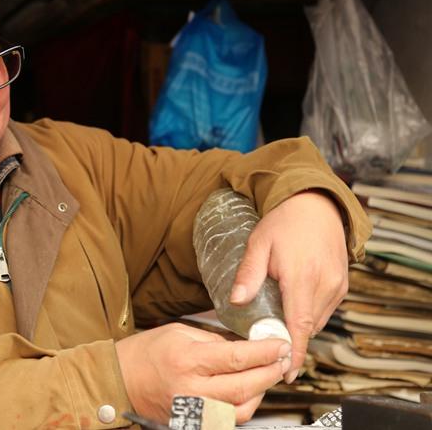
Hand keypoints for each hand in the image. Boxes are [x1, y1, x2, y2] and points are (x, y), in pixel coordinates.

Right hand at [115, 322, 290, 423]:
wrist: (120, 381)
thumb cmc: (145, 354)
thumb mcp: (179, 333)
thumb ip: (214, 340)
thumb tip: (246, 343)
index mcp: (187, 360)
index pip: (238, 357)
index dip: (265, 351)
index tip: (280, 343)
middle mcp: (191, 389)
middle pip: (245, 386)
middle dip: (270, 371)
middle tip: (283, 359)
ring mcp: (194, 411)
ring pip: (242, 408)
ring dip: (262, 391)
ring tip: (268, 373)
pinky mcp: (195, 423)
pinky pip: (229, 418)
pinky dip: (245, 405)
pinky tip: (250, 390)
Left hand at [229, 190, 347, 382]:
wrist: (315, 204)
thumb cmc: (283, 223)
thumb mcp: (258, 243)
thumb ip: (248, 273)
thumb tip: (236, 300)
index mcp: (302, 277)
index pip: (299, 324)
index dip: (293, 351)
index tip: (287, 373)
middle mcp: (324, 285)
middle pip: (307, 327)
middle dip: (288, 341)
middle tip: (266, 348)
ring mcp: (337, 285)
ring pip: (317, 321)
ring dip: (298, 327)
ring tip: (275, 327)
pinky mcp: (341, 284)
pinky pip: (324, 310)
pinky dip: (308, 315)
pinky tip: (291, 309)